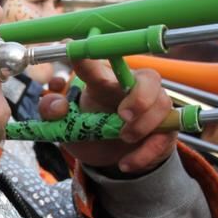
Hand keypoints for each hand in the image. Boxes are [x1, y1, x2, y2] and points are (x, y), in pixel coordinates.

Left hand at [38, 59, 175, 173]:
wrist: (110, 157)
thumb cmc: (90, 129)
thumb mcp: (65, 124)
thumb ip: (52, 111)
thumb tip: (56, 106)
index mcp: (104, 82)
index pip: (97, 66)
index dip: (89, 59)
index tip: (76, 53)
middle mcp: (132, 88)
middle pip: (149, 78)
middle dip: (140, 96)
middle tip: (123, 115)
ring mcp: (152, 107)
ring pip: (162, 104)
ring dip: (143, 125)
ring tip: (124, 138)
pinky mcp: (164, 129)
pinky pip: (165, 135)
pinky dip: (145, 153)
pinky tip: (126, 163)